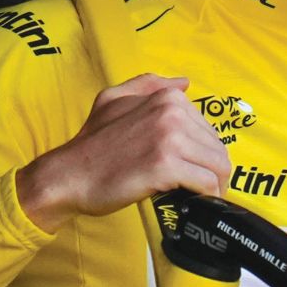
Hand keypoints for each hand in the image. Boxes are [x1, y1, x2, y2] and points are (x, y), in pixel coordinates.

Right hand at [16, 73, 230, 230]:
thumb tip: (184, 83)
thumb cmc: (92, 143)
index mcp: (165, 98)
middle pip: (218, 148)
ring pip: (218, 166)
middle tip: (201, 189)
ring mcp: (169, 138)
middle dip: (214, 171)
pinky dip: (206, 197)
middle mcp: (171, 113)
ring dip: (215, 186)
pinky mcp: (166, 166)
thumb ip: (149, 86)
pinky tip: (195, 203)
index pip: (209, 129)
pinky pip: (206, 183)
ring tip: (202, 198)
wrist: (69, 174)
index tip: (196, 169)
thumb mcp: (114, 99)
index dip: (205, 153)